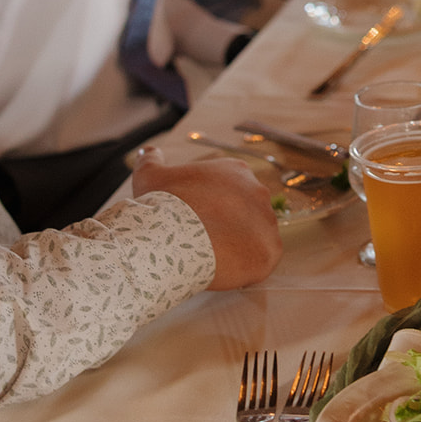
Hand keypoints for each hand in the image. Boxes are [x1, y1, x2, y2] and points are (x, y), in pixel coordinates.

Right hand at [132, 146, 281, 289]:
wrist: (172, 238)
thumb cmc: (162, 206)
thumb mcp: (149, 177)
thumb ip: (151, 160)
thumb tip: (149, 151)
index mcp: (237, 171)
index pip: (230, 192)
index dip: (212, 208)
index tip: (195, 220)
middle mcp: (259, 192)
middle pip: (245, 213)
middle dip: (228, 226)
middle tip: (203, 240)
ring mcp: (268, 221)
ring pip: (255, 236)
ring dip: (239, 246)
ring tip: (213, 258)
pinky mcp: (271, 250)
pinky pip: (262, 260)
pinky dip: (247, 267)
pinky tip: (226, 270)